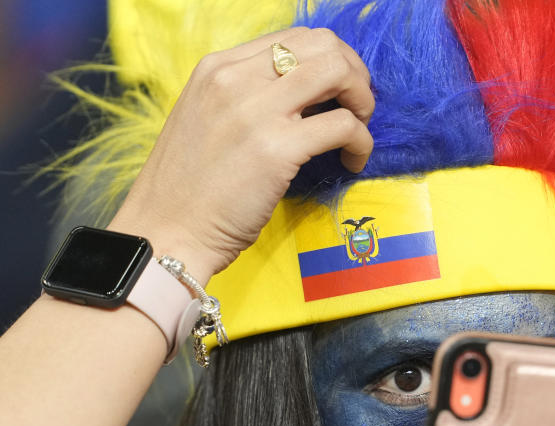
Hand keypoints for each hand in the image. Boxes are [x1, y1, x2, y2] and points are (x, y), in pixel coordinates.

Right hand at [110, 26, 374, 282]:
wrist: (166, 232)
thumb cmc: (189, 189)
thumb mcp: (207, 119)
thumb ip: (247, 97)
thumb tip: (305, 95)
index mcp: (217, 68)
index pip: (293, 37)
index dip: (329, 59)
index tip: (338, 90)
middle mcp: (235, 79)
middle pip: (322, 45)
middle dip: (353, 73)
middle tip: (357, 108)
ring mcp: (256, 111)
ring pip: (337, 72)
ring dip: (361, 100)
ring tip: (358, 130)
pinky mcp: (278, 149)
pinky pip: (344, 125)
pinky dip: (361, 142)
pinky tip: (351, 161)